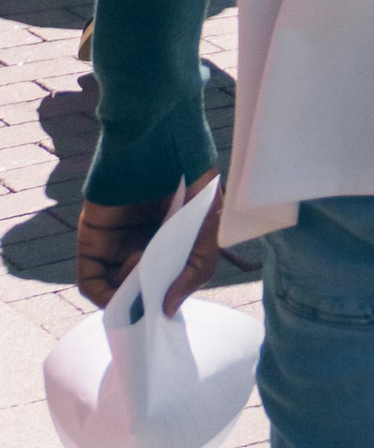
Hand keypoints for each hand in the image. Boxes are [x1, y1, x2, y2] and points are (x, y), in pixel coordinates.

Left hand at [75, 174, 223, 313]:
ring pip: (113, 291)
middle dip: (147, 306)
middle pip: (136, 292)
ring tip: (145, 286)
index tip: (174, 312)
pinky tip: (128, 279)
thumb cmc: (192, 172)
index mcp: (168, 239)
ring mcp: (115, 243)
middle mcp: (140, 242)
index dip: (167, 300)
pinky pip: (90, 280)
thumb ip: (197, 269)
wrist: (162, 135)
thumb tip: (169, 310)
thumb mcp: (210, 226)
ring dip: (127, 302)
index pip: (163, 282)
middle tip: (158, 311)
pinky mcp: (92, 239)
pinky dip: (105, 293)